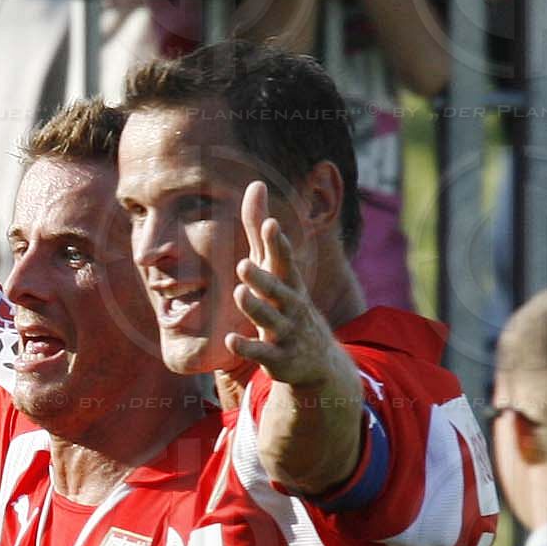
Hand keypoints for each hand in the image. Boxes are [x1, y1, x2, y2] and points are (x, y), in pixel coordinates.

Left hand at [226, 180, 341, 383]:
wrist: (317, 361)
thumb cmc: (288, 304)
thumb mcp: (276, 269)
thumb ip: (259, 231)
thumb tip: (256, 184)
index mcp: (290, 283)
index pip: (285, 260)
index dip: (277, 243)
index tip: (269, 223)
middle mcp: (291, 305)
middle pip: (279, 290)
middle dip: (263, 277)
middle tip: (243, 264)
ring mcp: (286, 332)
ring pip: (271, 319)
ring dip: (256, 307)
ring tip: (239, 293)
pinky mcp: (277, 357)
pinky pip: (261, 351)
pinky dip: (247, 346)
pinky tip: (229, 339)